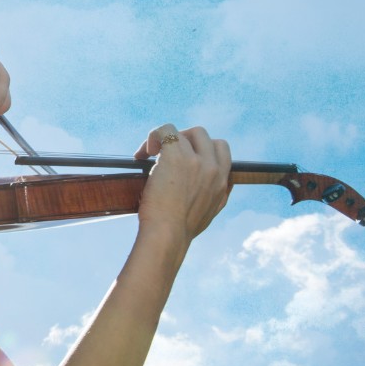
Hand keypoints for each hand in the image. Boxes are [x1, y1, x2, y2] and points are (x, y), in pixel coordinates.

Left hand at [133, 124, 231, 242]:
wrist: (168, 235)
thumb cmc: (182, 230)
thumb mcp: (212, 212)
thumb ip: (219, 195)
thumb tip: (221, 186)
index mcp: (222, 181)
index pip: (220, 148)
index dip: (200, 147)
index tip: (185, 157)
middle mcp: (212, 167)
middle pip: (201, 135)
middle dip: (182, 140)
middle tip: (165, 154)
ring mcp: (195, 160)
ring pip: (182, 133)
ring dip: (165, 140)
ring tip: (150, 153)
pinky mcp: (176, 156)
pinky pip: (165, 130)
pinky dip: (153, 137)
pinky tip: (142, 153)